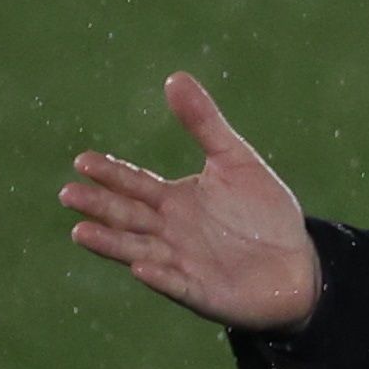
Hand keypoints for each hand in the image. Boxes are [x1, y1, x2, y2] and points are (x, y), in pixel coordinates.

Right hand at [60, 73, 320, 331]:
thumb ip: (205, 124)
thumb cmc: (263, 213)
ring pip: (138, 250)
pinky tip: (142, 267)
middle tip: (69, 193)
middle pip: (127, 215)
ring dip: (111, 243)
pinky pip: (176, 284)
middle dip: (99, 205)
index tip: (83, 161)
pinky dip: (159, 277)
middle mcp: (168, 231)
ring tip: (80, 232)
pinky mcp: (200, 291)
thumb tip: (175, 77)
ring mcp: (180, 263)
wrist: (298, 262)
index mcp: (172, 201)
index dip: (110, 173)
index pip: (134, 183)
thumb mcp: (235, 161)